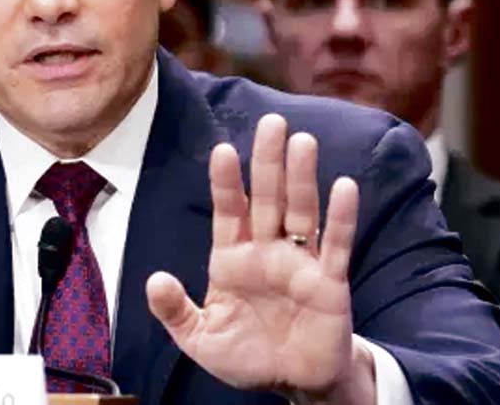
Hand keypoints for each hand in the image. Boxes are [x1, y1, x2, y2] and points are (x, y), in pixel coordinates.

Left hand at [146, 114, 372, 403]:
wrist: (293, 384)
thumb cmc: (246, 356)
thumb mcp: (200, 339)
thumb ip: (176, 312)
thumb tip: (155, 281)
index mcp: (232, 258)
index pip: (228, 211)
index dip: (225, 182)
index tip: (222, 149)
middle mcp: (267, 250)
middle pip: (267, 198)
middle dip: (267, 162)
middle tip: (271, 122)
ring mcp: (300, 262)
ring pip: (301, 211)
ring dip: (302, 178)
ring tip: (303, 142)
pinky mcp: (330, 281)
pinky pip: (335, 244)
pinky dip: (341, 217)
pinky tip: (344, 186)